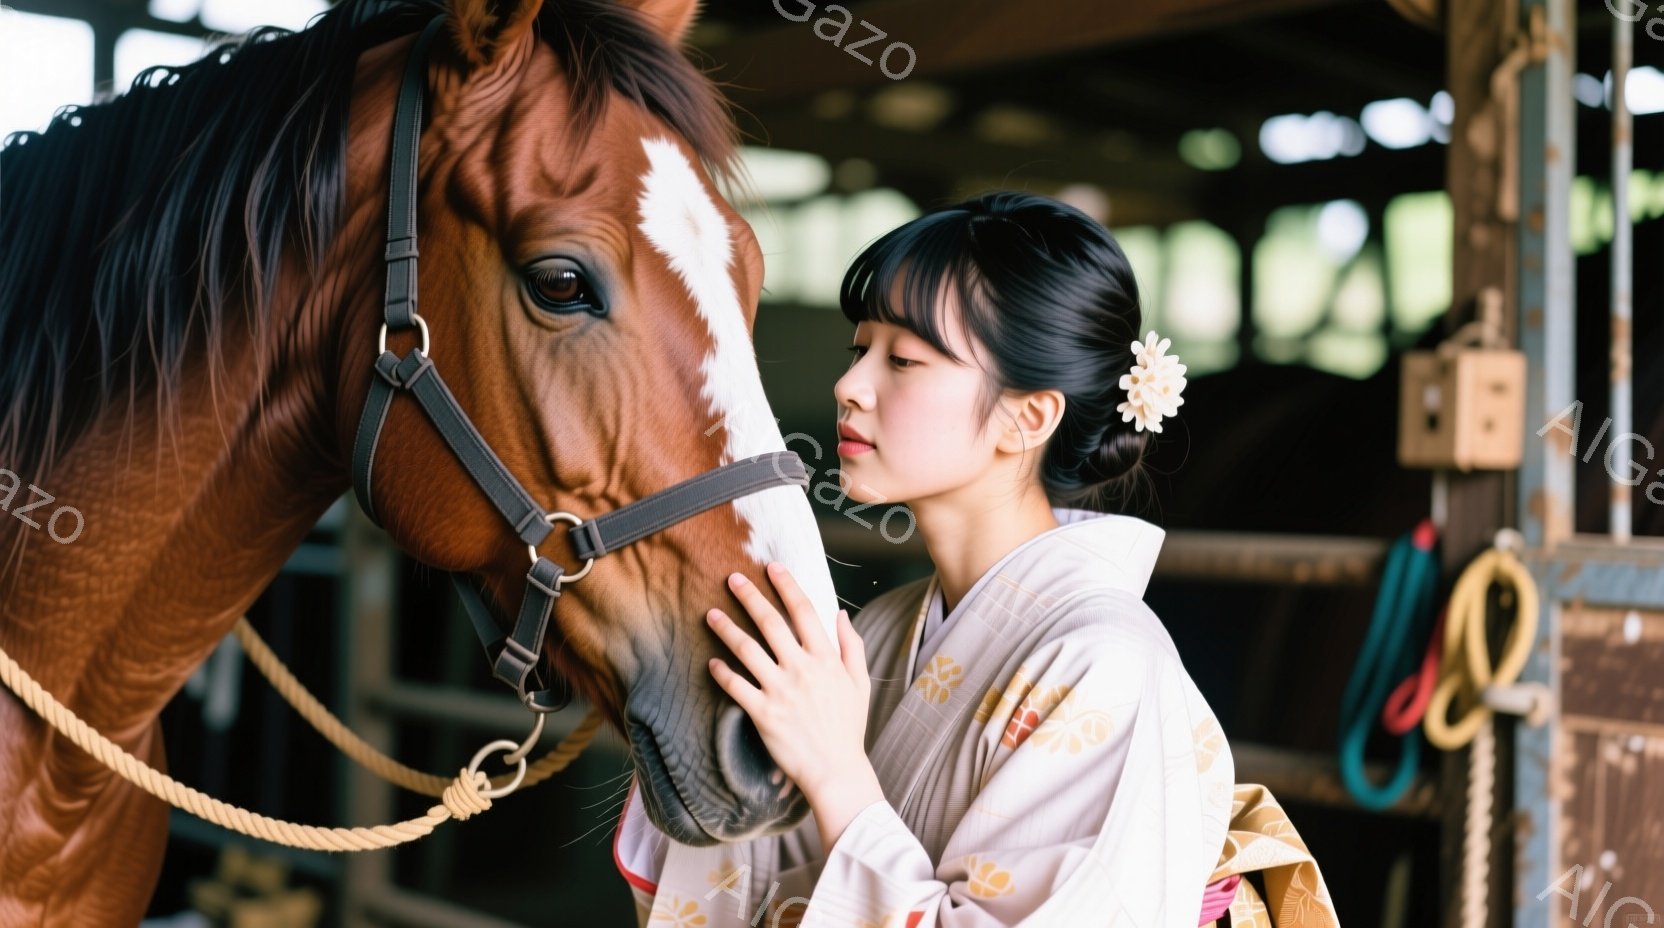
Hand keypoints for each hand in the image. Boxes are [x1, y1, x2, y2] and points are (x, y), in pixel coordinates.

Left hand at [705, 562, 871, 801]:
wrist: (836, 771)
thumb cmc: (849, 728)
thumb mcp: (860, 683)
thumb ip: (852, 646)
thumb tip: (841, 615)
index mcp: (826, 659)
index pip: (804, 611)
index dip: (787, 586)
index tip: (772, 568)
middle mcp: (802, 669)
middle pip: (770, 623)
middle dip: (749, 597)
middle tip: (731, 578)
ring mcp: (780, 691)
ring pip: (747, 650)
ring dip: (726, 628)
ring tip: (710, 614)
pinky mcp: (763, 714)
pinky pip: (736, 687)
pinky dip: (722, 672)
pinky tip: (712, 662)